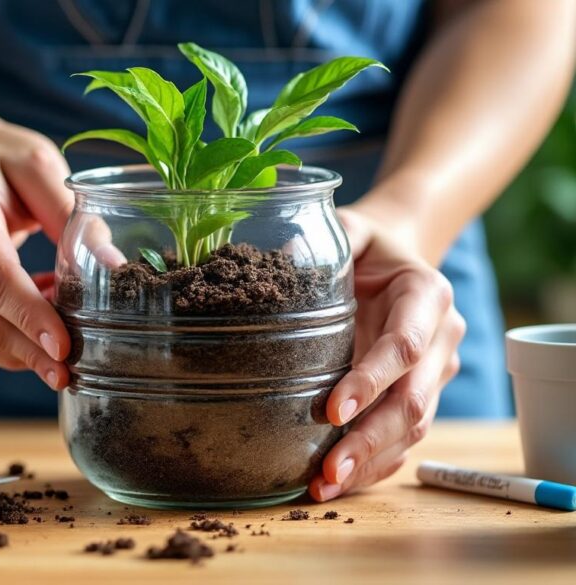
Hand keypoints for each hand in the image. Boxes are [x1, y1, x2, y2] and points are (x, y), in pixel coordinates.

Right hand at [0, 114, 74, 388]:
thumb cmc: (0, 164)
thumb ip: (74, 214)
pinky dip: (16, 344)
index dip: (30, 316)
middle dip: (31, 351)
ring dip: (26, 351)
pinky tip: (45, 329)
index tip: (63, 346)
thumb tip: (116, 267)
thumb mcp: (38, 167)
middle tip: (72, 371)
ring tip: (67, 346)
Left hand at [309, 206, 465, 500]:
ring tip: (323, 487)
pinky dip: (372, 466)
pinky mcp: (420, 397)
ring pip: (411, 429)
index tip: (332, 411)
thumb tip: (284, 254)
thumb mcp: (351, 229)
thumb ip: (331, 236)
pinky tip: (336, 484)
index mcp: (427, 295)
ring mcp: (435, 374)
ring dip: (369, 462)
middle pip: (412, 400)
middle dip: (370, 438)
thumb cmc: (367, 245)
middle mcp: (441, 339)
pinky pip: (402, 441)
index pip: (404, 346)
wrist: (395, 259)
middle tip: (328, 469)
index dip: (371, 380)